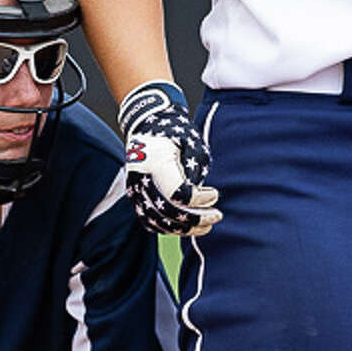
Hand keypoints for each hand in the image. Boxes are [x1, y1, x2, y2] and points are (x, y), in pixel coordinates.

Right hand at [118, 80, 220, 235]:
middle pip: (169, 212)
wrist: (147, 122)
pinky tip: (187, 227)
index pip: (179, 194)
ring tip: (206, 226)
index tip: (215, 193)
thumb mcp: (192, 144)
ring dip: (184, 228)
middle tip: (217, 216)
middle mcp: (141, 179)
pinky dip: (168, 228)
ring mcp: (135, 189)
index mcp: (155, 163)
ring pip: (158, 221)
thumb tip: (200, 197)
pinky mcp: (134, 195)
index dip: (200, 200)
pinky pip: (149, 220)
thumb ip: (196, 170)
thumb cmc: (174, 131)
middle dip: (197, 219)